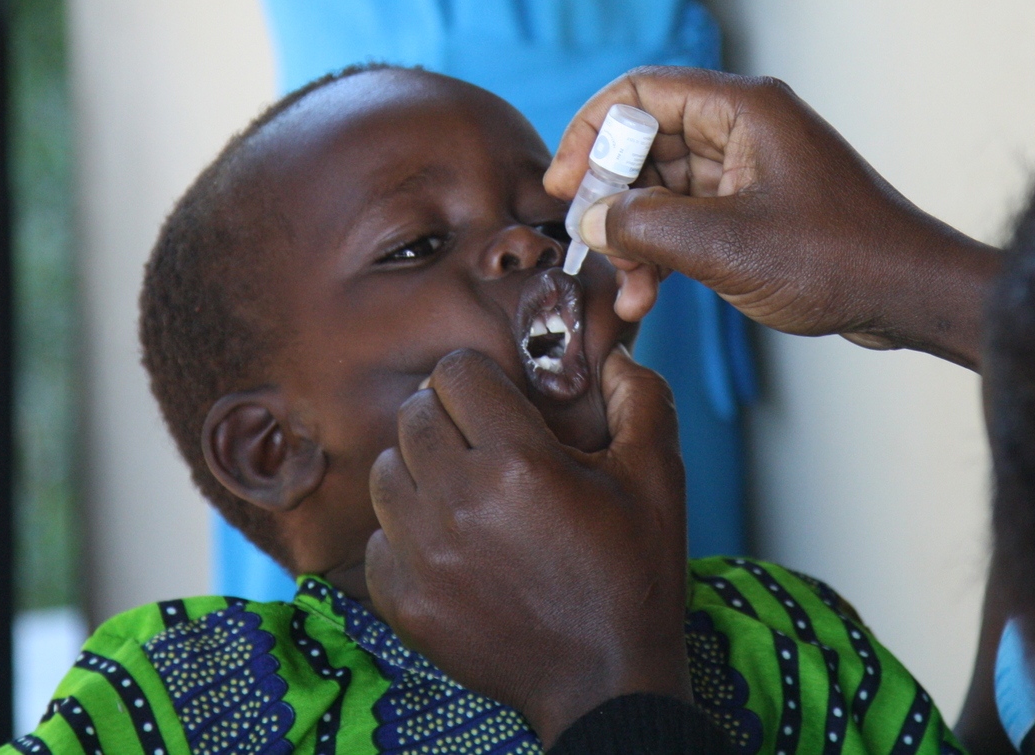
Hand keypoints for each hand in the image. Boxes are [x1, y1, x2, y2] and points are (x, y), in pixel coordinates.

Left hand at [365, 347, 690, 746]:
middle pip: (413, 416)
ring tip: (463, 491)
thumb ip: (640, 396)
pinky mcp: (403, 601)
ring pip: (386, 472)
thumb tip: (610, 353)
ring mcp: (423, 556)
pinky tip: (450, 545)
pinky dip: (405, 535)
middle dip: (448, 417)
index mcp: (516, 461)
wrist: (607, 682)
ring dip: (420, 470)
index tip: (499, 400)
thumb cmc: (634, 574)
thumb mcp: (658, 477)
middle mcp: (458, 501)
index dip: (480, 377)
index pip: (455, 373)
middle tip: (483, 443)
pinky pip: (376, 538)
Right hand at [547, 66, 1001, 368]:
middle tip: (586, 244)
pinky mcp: (758, 206)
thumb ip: (644, 227)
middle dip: (611, 195)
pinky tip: (649, 295)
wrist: (910, 295)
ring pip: (665, 186)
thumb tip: (588, 221)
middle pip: (647, 140)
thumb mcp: (723, 245)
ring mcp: (752, 167)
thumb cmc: (836, 259)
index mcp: (742, 109)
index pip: (639, 93)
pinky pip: (691, 215)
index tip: (562, 186)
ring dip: (636, 234)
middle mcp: (744, 126)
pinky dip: (666, 249)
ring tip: (626, 288)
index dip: (589, 133)